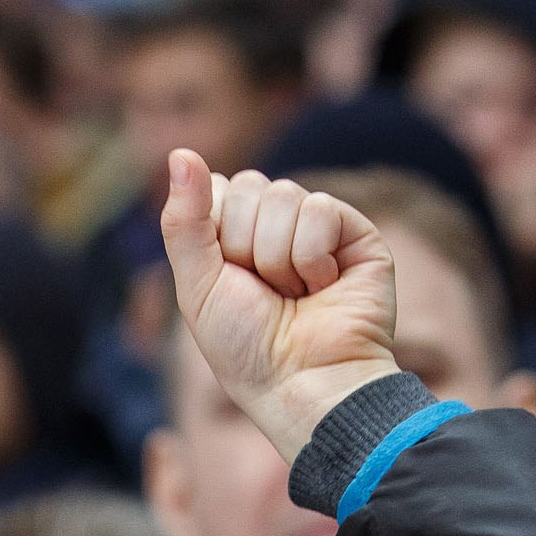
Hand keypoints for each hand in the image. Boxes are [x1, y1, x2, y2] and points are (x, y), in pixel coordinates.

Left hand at [159, 155, 397, 463]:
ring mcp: (316, 228)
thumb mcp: (197, 288)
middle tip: (263, 293)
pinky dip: (310, 256)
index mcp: (234, 238)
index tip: (225, 279)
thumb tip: (180, 152)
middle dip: (243, 246)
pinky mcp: (355, 233)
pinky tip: (323, 287)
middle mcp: (275, 227)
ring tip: (294, 296)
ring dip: (277, 258)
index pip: (214, 190)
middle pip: (247, 186)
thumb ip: (183, 222)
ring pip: (282, 194)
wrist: (303, 383)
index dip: (213, 234)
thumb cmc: (246, 350)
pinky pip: (319, 208)